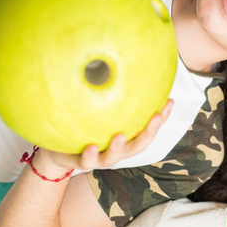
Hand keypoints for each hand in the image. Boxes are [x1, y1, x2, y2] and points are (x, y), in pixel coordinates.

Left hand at [32, 100, 172, 176]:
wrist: (57, 151)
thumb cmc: (79, 126)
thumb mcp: (93, 108)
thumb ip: (105, 94)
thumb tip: (112, 63)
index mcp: (125, 138)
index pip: (148, 128)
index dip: (161, 117)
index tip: (169, 102)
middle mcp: (117, 149)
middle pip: (138, 145)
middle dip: (148, 132)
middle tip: (156, 117)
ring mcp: (100, 158)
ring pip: (114, 156)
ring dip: (119, 147)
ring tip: (121, 136)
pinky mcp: (81, 163)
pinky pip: (86, 160)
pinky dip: (89, 154)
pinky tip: (90, 145)